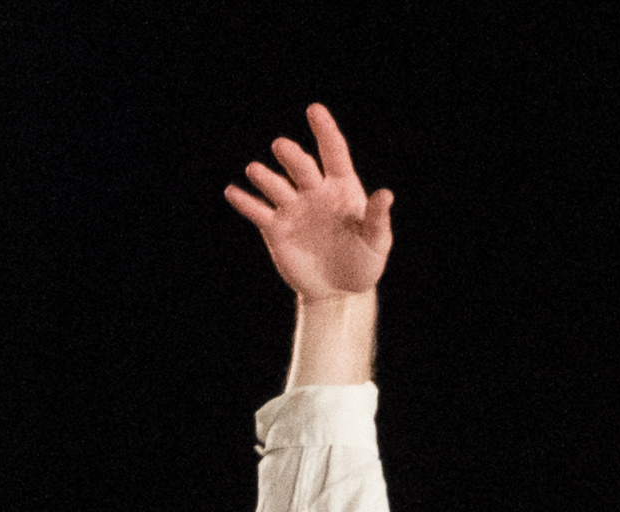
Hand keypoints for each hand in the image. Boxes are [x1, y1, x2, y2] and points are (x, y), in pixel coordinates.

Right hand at [226, 103, 392, 299]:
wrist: (340, 293)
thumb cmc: (363, 263)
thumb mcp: (376, 244)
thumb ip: (377, 219)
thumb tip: (386, 195)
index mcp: (340, 187)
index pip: (333, 153)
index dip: (325, 131)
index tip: (314, 110)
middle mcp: (313, 191)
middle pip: (299, 165)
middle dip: (290, 155)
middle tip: (281, 148)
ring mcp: (292, 207)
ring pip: (275, 184)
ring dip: (265, 177)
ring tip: (256, 172)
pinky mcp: (275, 228)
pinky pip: (257, 211)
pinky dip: (245, 202)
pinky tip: (233, 193)